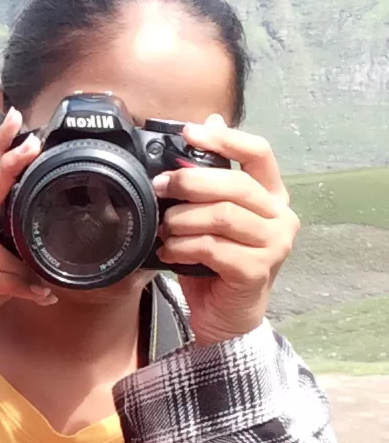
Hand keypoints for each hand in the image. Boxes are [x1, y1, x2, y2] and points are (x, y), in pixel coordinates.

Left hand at [154, 114, 299, 345]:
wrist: (226, 319)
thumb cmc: (217, 264)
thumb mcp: (212, 216)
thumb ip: (213, 176)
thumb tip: (208, 123)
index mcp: (272, 196)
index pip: (259, 153)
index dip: (225, 139)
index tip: (190, 132)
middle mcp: (281, 217)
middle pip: (235, 185)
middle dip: (190, 182)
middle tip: (160, 186)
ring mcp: (274, 245)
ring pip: (222, 216)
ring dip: (183, 219)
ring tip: (163, 229)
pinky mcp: (257, 271)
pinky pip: (212, 248)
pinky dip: (182, 247)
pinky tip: (168, 251)